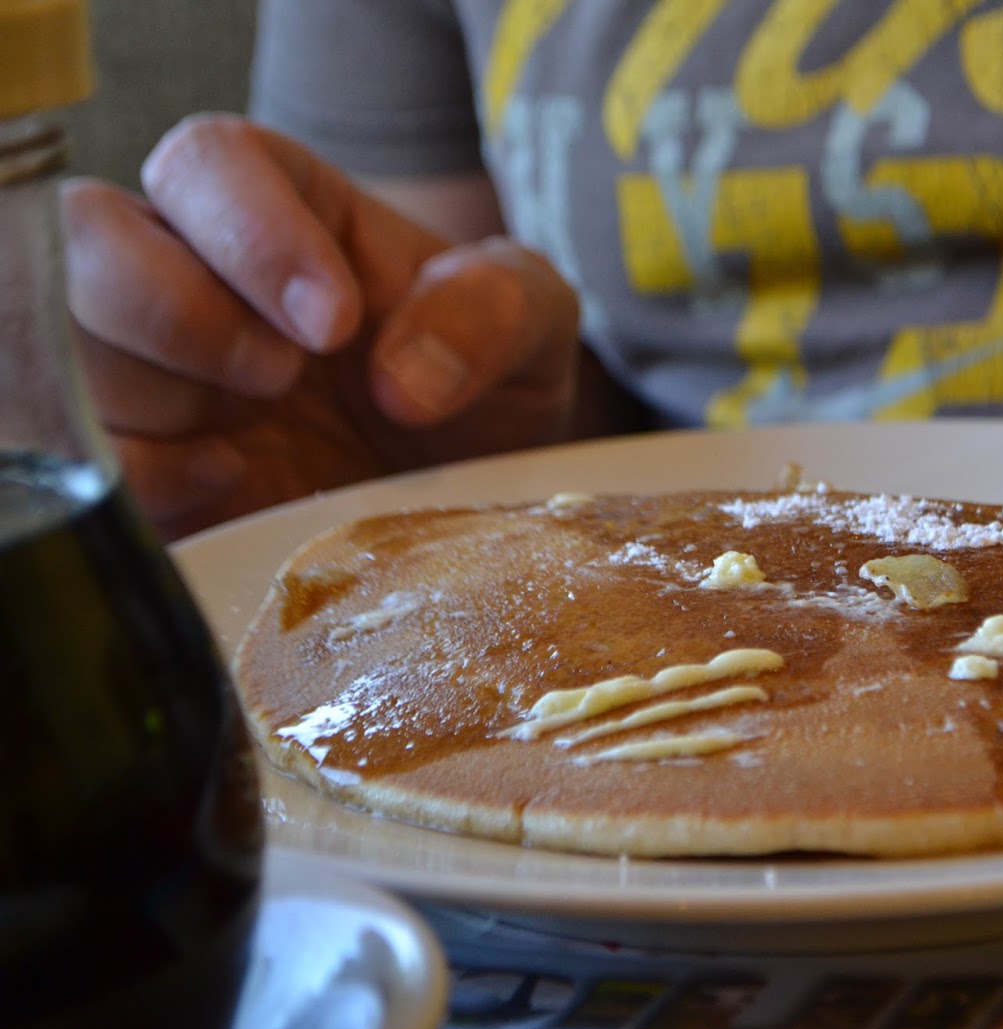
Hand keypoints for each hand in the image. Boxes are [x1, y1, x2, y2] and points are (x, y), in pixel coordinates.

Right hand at [63, 114, 580, 538]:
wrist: (476, 493)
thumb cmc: (490, 378)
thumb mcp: (534, 324)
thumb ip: (494, 309)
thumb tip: (406, 376)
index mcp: (286, 208)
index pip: (211, 164)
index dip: (251, 231)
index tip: (335, 321)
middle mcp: (197, 273)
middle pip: (94, 240)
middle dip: (176, 309)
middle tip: (284, 376)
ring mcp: (159, 369)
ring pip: (71, 345)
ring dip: (156, 394)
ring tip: (261, 441)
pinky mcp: (151, 462)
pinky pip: (93, 453)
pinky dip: (144, 473)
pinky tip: (235, 483)